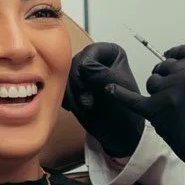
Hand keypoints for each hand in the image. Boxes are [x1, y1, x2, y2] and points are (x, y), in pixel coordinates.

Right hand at [64, 43, 145, 158]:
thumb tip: (82, 64)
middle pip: (74, 62)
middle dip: (79, 83)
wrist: (117, 133)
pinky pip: (60, 86)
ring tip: (86, 104)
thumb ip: (100, 72)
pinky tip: (78, 106)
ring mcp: (83, 73)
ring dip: (73, 93)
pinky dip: (67, 98)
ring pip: (64, 74)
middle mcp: (96, 59)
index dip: (87, 67)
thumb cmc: (124, 110)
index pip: (90, 51)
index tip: (91, 83)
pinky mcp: (73, 86)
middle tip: (88, 98)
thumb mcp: (115, 87)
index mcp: (111, 53)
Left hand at [108, 46, 184, 182]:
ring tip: (171, 108)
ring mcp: (170, 92)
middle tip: (174, 94)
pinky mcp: (156, 111)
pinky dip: (120, 94)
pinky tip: (110, 88)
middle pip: (165, 66)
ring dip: (157, 91)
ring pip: (152, 82)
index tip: (168, 57)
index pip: (183, 50)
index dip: (174, 55)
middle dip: (167, 77)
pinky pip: (133, 99)